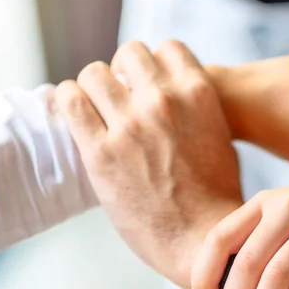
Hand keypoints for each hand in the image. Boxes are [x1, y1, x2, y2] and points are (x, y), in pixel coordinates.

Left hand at [55, 40, 242, 288]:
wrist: (203, 240)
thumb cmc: (215, 196)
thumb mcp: (220, 138)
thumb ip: (196, 109)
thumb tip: (173, 94)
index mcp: (198, 94)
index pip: (167, 48)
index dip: (154, 65)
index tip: (147, 84)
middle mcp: (164, 101)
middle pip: (129, 53)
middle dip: (123, 72)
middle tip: (121, 98)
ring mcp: (131, 125)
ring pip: (94, 72)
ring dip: (94, 88)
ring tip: (96, 110)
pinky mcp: (101, 153)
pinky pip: (70, 101)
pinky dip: (68, 102)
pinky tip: (75, 117)